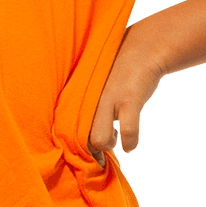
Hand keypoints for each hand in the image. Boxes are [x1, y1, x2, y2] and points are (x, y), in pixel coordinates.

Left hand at [87, 29, 163, 168]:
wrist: (142, 50)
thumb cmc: (115, 74)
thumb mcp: (92, 87)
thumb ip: (84, 106)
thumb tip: (82, 133)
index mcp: (77, 97)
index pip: (64, 130)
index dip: (73, 148)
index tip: (83, 156)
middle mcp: (88, 100)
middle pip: (78, 139)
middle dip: (90, 153)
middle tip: (100, 154)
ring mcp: (108, 100)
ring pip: (98, 139)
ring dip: (109, 145)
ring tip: (115, 138)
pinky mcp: (129, 100)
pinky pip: (127, 131)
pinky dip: (130, 143)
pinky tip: (130, 145)